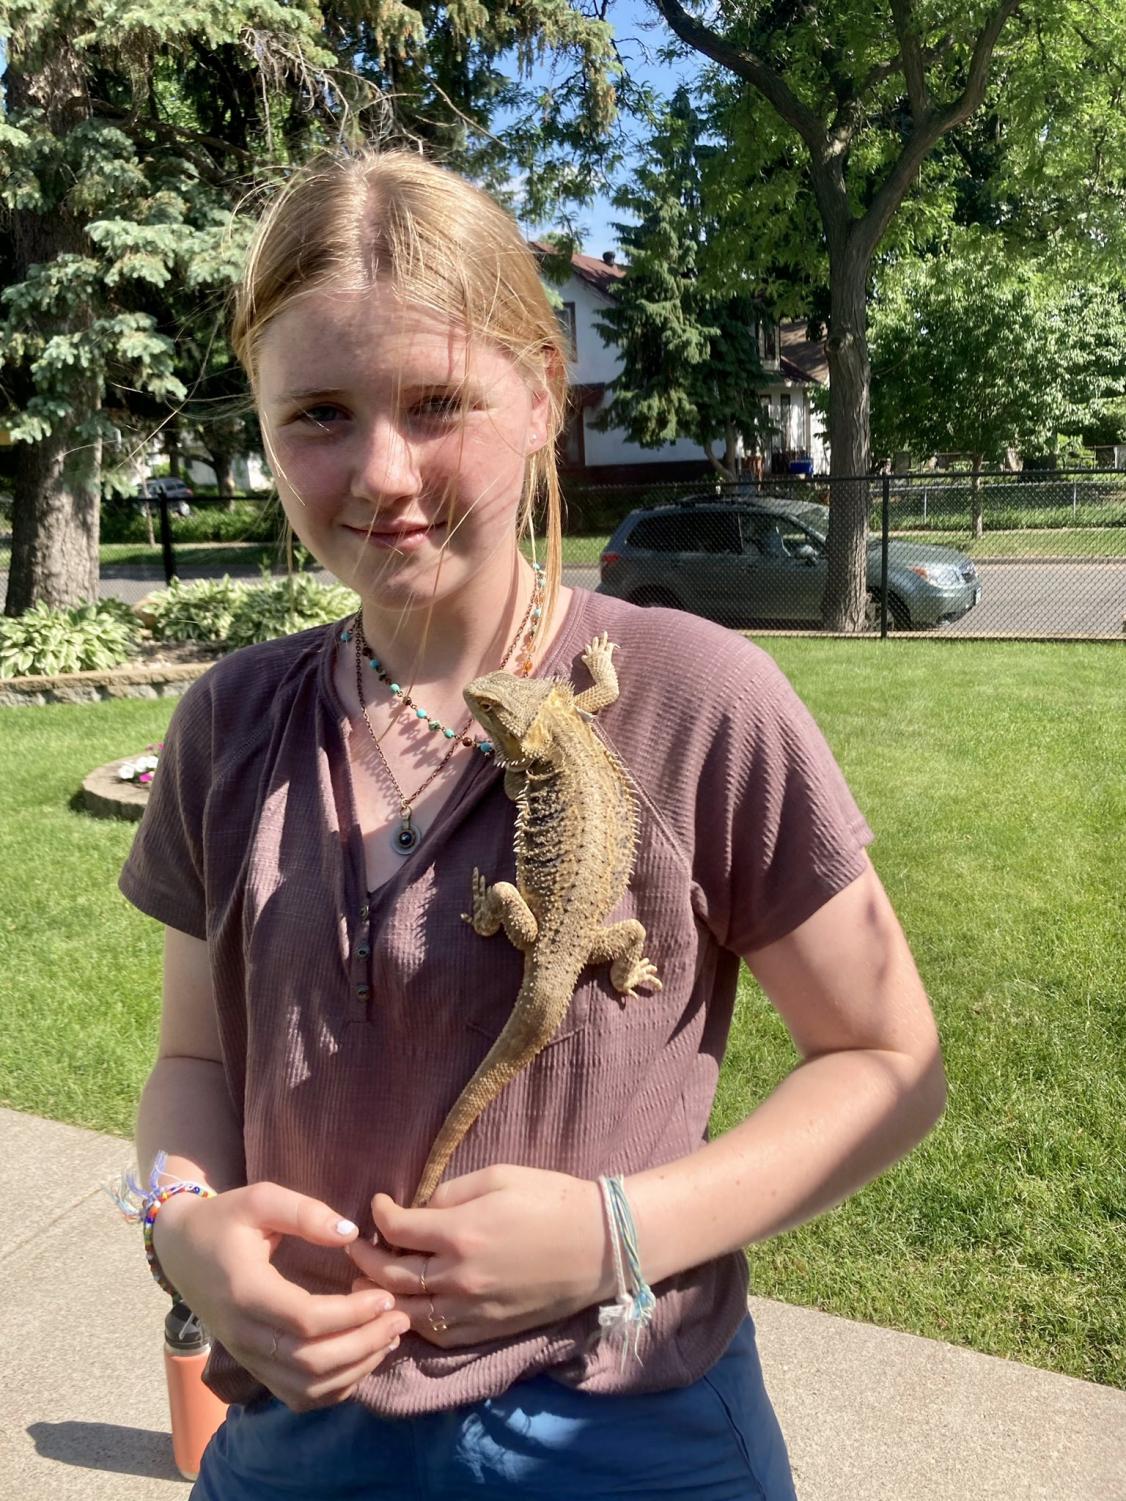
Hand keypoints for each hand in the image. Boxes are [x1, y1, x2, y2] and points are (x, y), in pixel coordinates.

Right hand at [152, 1182, 409, 1410]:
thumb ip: (304, 1212)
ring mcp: (248, 1357)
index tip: (386, 1296)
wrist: (181, 1251)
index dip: (352, 1314)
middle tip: (401, 1318)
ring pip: (308, 1386)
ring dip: (356, 1368)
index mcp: (245, 1292)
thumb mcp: (260, 1199)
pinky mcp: (255, 1368)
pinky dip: (337, 1387)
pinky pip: (299, 1395)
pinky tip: (364, 1358)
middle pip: (311, 1361)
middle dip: (364, 1344)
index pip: (304, 1320)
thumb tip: (350, 1233)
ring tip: (391, 1336)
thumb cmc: (224, 1220)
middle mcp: (244, 1335)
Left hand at [345, 1166, 611, 1346]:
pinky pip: (438, 1333)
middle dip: (366, 1260)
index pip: (398, 1229)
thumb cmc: (551, 1198)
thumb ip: (450, 1193)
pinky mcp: (487, 1329)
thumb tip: (418, 1210)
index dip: (380, 1215)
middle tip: (354, 1247)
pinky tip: (406, 1308)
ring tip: (366, 1284)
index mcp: (461, 1232)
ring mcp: (473, 1309)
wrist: (600, 1245)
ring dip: (381, 1297)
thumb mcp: (498, 1177)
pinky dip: (414, 1322)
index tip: (378, 1205)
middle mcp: (459, 1276)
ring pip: (408, 1312)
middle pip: (392, 1276)